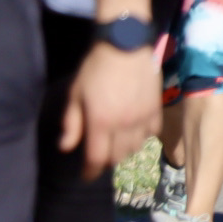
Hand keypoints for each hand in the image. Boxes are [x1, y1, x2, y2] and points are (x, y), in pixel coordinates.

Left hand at [60, 42, 159, 177]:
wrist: (125, 45)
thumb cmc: (95, 68)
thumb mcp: (75, 94)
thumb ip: (72, 123)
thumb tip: (66, 148)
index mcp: (101, 121)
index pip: (97, 158)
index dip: (90, 171)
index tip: (86, 176)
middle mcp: (124, 124)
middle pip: (118, 156)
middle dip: (106, 160)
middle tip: (99, 155)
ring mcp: (143, 118)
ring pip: (136, 147)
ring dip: (124, 150)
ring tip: (116, 144)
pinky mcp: (156, 109)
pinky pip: (151, 133)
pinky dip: (142, 137)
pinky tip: (134, 130)